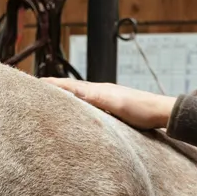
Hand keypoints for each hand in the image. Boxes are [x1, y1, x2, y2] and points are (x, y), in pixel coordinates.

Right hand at [45, 77, 175, 130]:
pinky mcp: (113, 107)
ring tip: (51, 97)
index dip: (52, 85)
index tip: (34, 83)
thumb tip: (73, 93)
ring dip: (65, 95)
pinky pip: (89, 103)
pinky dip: (77, 103)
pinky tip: (77, 109)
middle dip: (54, 88)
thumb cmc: (142, 109)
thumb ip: (95, 98)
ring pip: (80, 96)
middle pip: (72, 89)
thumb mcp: (116, 105)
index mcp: (98, 90)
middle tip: (36, 88)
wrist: (161, 112)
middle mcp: (100, 92)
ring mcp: (107, 99)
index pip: (69, 86)